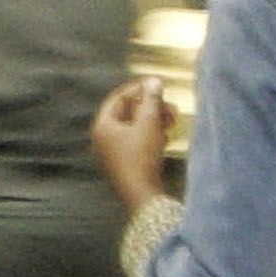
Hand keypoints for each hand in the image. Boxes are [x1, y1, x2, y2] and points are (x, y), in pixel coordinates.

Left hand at [91, 78, 169, 210]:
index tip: (157, 85)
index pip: (119, 98)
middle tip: (169, 105)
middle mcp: (104, 138)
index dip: (139, 89)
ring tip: (172, 119)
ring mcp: (113, 152)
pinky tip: (165, 137)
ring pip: (135, 127)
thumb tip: (154, 81)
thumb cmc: (141, 158)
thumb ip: (151, 100)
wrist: (142, 194)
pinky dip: (151, 135)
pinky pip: (137, 142)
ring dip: (154, 120)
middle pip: (128, 112)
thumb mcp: (149, 123)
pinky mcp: (125, 163)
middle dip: (151, 106)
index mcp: (103, 126)